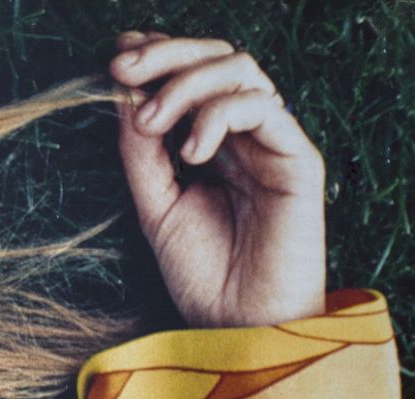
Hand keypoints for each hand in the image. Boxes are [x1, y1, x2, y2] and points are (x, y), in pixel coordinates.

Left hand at [109, 31, 327, 327]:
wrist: (238, 327)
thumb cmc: (202, 275)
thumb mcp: (155, 207)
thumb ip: (141, 154)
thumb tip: (121, 95)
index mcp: (213, 143)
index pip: (192, 75)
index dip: (159, 55)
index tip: (115, 56)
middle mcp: (247, 135)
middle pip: (218, 59)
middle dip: (168, 54)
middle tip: (124, 68)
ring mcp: (274, 143)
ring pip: (242, 70)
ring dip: (187, 83)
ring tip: (151, 121)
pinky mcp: (299, 159)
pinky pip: (264, 107)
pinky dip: (220, 114)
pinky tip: (192, 151)